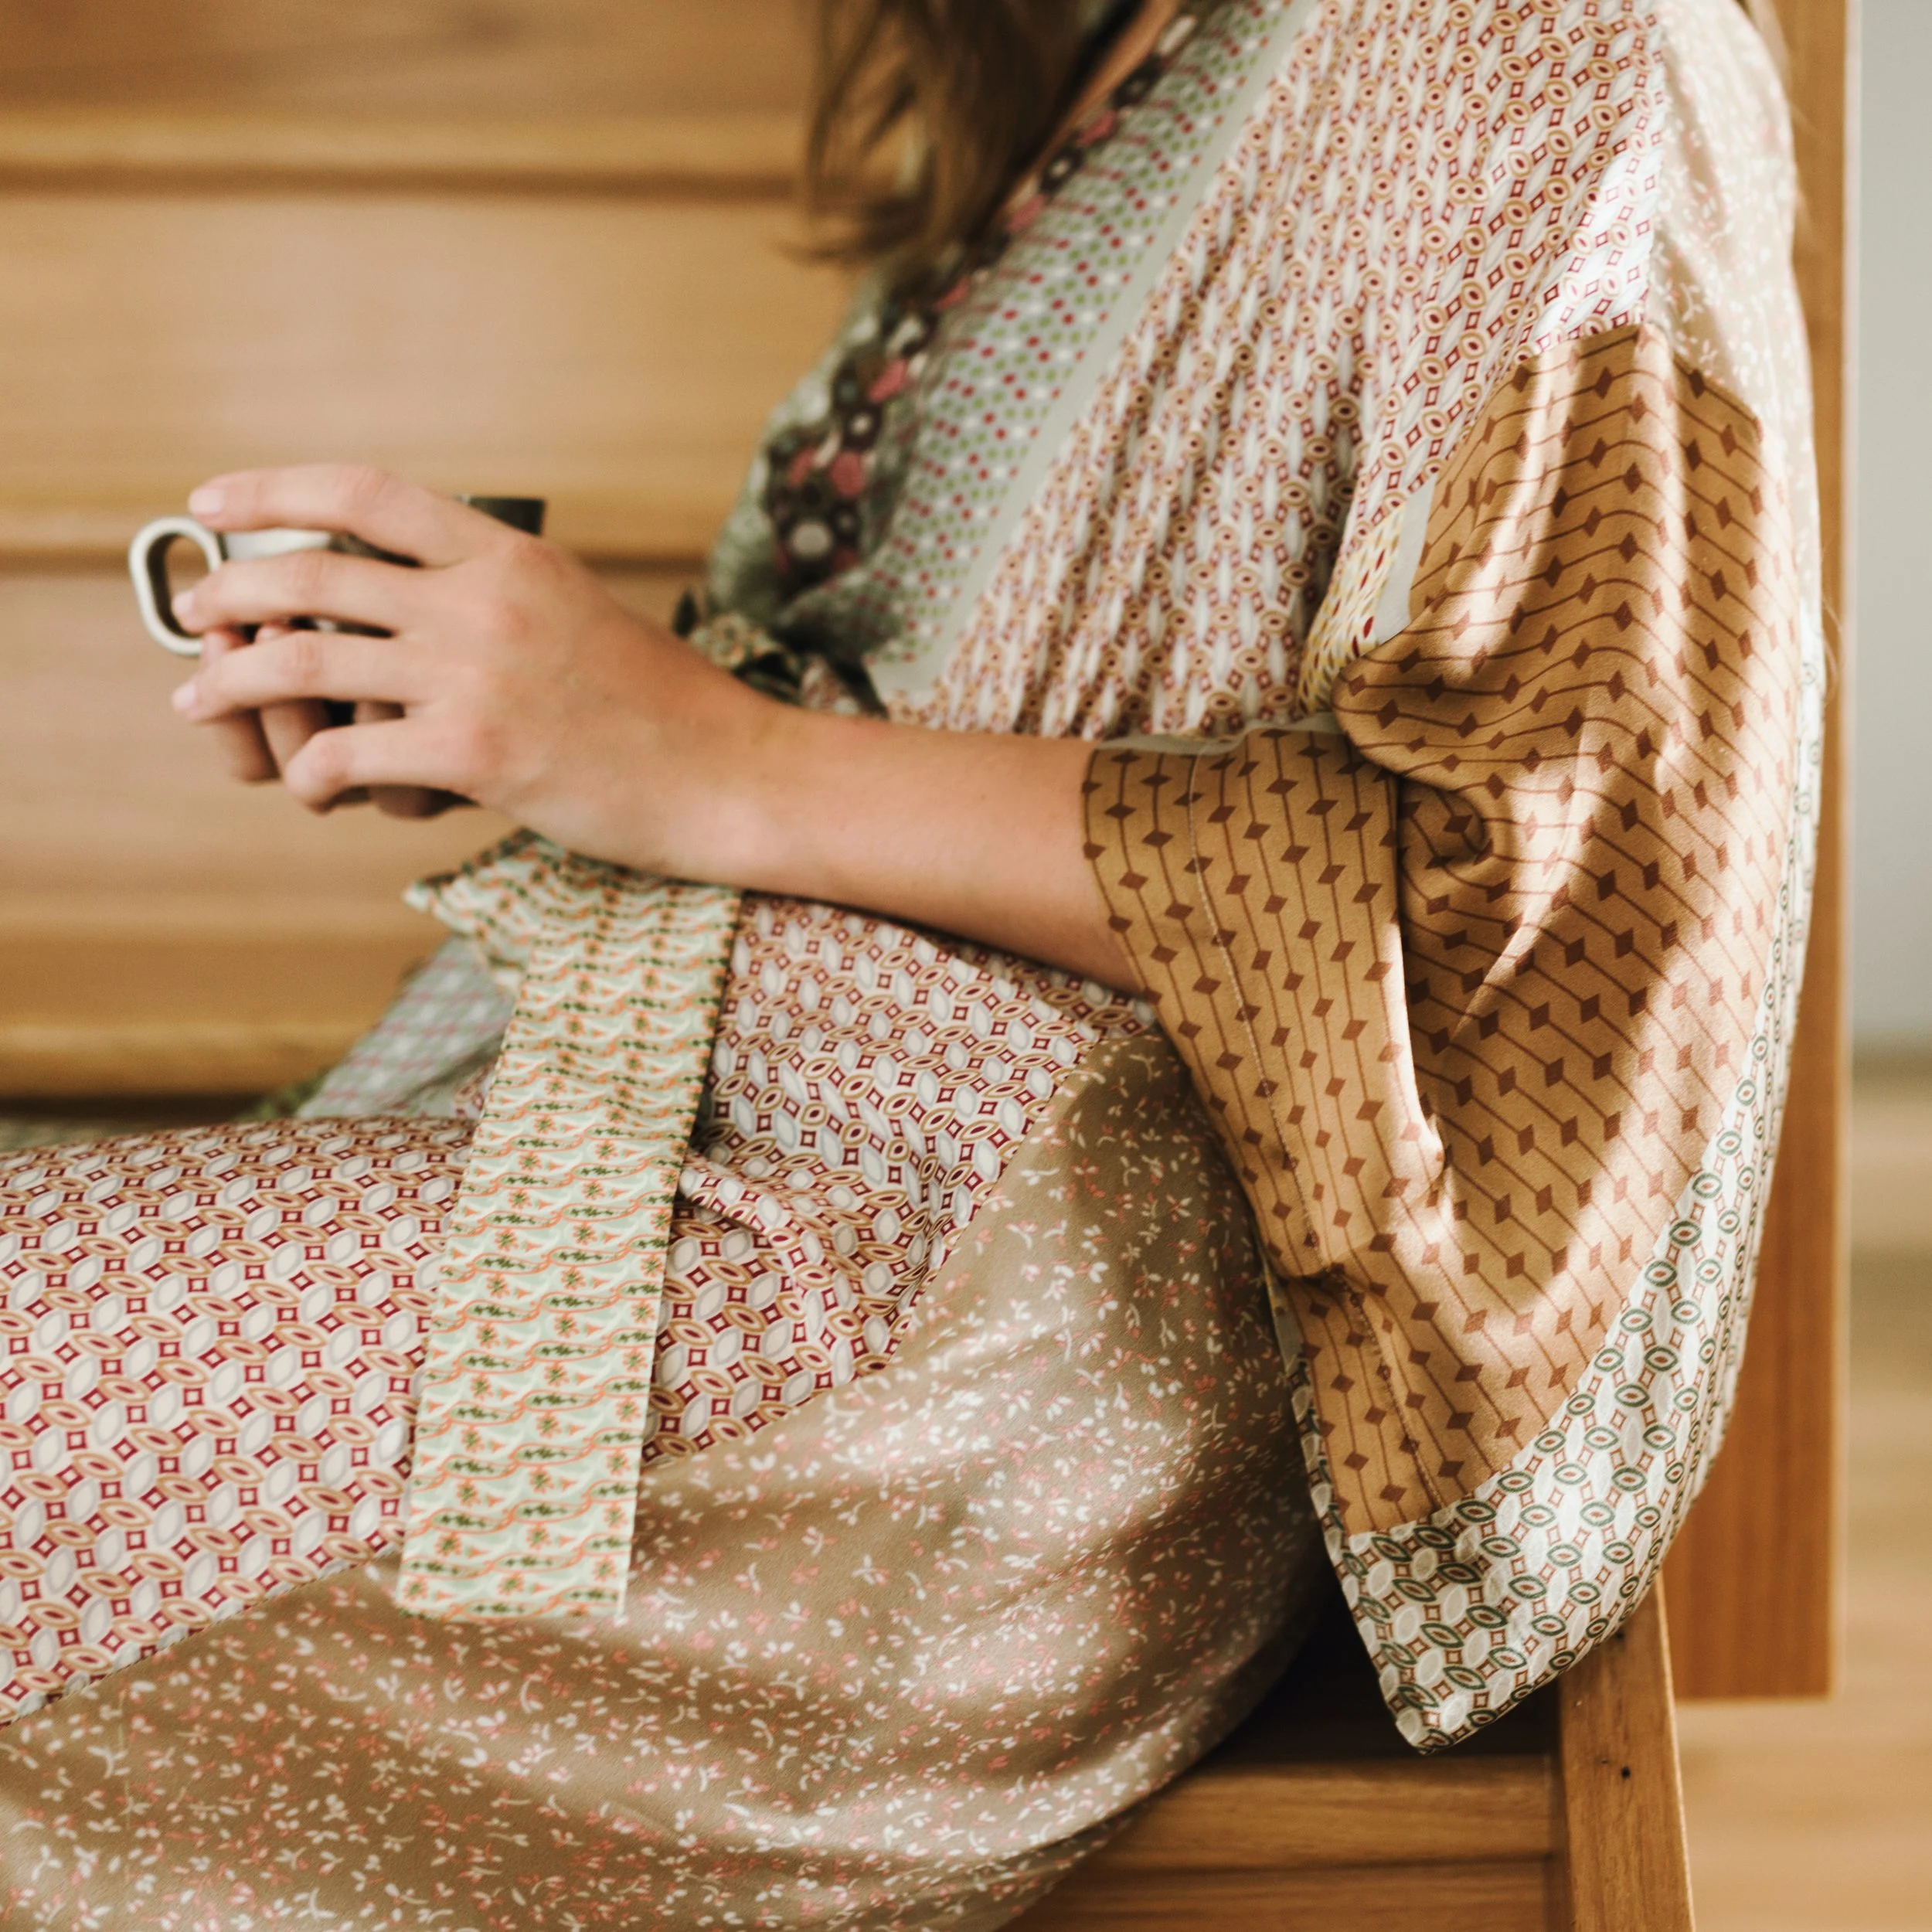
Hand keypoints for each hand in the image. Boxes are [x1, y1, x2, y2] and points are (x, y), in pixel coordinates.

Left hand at [169, 465, 768, 872]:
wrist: (733, 776)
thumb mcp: (581, 612)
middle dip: (230, 592)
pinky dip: (312, 774)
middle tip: (192, 614)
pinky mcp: (478, 755)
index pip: (366, 494)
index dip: (272, 489)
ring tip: (201, 698)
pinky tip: (312, 788)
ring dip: (234, 684)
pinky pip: (349, 757)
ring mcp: (477, 676)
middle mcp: (484, 601)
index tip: (211, 502)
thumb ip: (500, 593)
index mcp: (510, 555)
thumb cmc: (666, 708)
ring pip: (307, 662)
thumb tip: (418, 595)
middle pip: (314, 573)